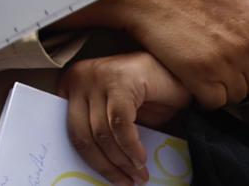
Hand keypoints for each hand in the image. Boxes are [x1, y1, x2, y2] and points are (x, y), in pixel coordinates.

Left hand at [60, 52, 190, 185]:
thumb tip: (103, 167)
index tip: (106, 179)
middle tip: (126, 182)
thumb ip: (103, 131)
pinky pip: (120, 124)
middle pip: (82, 133)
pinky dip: (131, 147)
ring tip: (138, 175)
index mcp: (71, 86)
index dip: (89, 160)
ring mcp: (97, 77)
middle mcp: (79, 79)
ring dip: (121, 161)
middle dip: (104, 165)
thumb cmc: (146, 95)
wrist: (177, 73)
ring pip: (102, 132)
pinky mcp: (119, 81)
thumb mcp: (116, 114)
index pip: (71, 130)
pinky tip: (141, 159)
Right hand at [91, 0, 248, 108]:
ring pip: (236, 93)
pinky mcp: (204, 73)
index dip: (244, 59)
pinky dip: (201, 95)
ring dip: (218, 86)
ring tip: (197, 69)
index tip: (225, 54)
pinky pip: (214, 101)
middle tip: (208, 62)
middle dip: (233, 75)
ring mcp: (228, 59)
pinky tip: (187, 77)